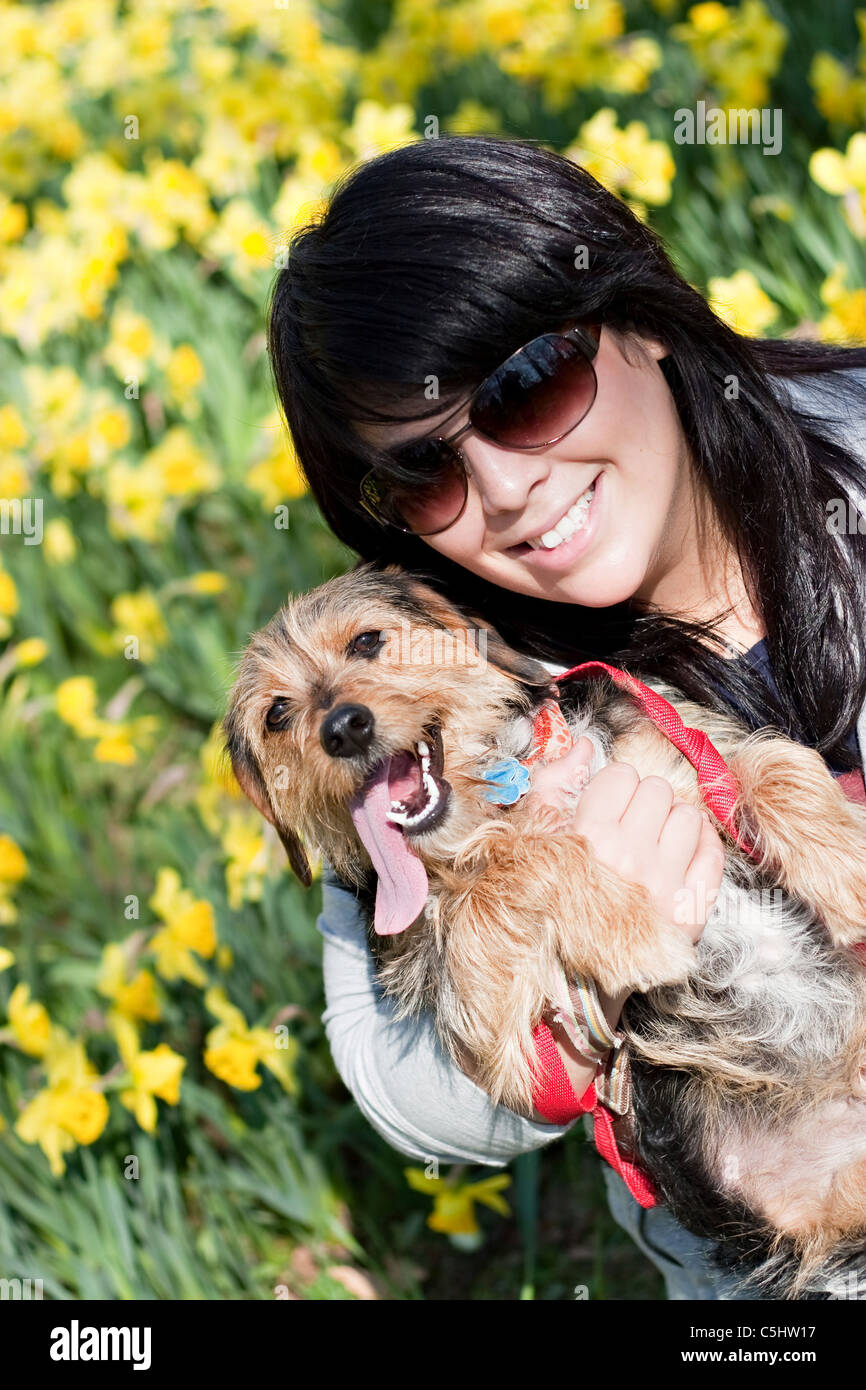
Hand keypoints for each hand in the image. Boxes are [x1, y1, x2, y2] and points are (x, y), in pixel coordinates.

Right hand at [529, 745, 725, 946]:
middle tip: (631, 824)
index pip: (622, 776)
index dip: (614, 785)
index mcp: (587, 839)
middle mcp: (629, 860)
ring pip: (688, 816)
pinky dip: (703, 844)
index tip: (608, 805)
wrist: (571, 979)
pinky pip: (714, 854)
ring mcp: (664, 887)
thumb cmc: (548, 904)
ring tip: (655, 840)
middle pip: (657, 790)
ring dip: (672, 821)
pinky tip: (684, 850)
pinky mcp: (690, 913)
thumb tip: (584, 746)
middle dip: (643, 800)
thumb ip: (554, 785)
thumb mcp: (535, 842)